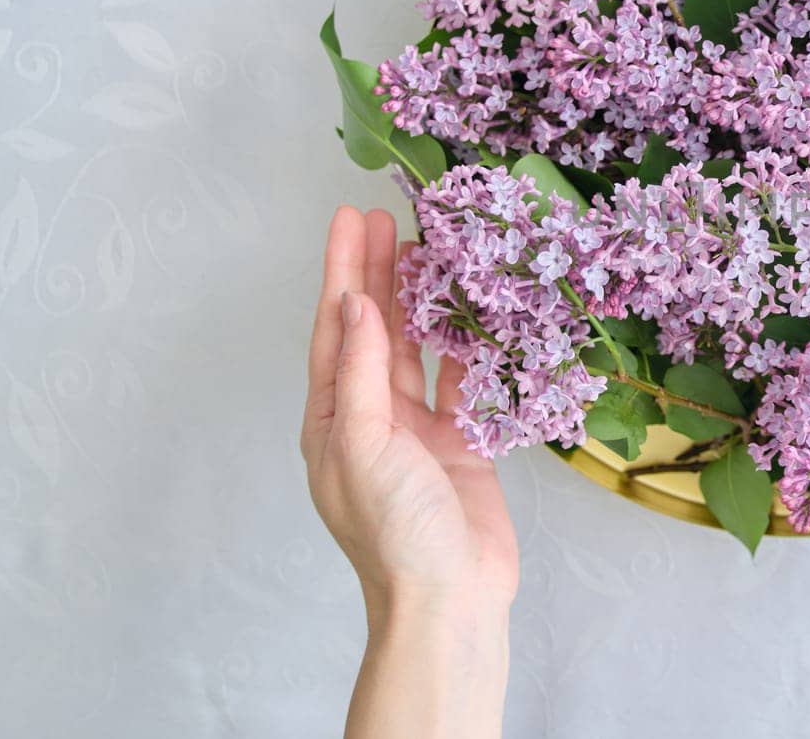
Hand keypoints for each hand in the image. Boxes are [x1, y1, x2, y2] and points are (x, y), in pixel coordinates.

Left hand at [303, 207, 515, 738]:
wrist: (449, 595)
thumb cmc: (396, 527)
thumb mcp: (364, 443)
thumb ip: (363, 371)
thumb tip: (355, 305)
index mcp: (334, 418)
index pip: (335, 329)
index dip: (342, 271)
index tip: (350, 218)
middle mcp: (372, 417)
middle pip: (373, 330)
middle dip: (376, 273)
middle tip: (386, 215)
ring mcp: (418, 430)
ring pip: (417, 349)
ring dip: (420, 301)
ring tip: (429, 249)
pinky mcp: (463, 442)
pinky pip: (463, 381)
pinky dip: (467, 345)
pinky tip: (474, 311)